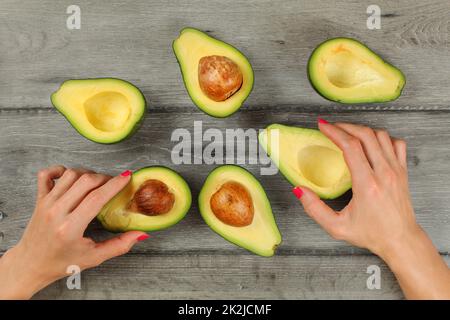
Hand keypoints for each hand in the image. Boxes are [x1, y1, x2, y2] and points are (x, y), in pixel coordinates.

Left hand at [0, 166, 147, 298]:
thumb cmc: (60, 263)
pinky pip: (47, 174)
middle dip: (105, 178)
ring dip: (88, 174)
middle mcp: (56, 212)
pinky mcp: (39, 199)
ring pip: (70, 174)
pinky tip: (71, 176)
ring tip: (97, 182)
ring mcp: (46, 203)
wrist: (30, 265)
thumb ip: (119, 245)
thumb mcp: (94, 258)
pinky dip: (61, 170)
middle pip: (85, 182)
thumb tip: (140, 234)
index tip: (127, 176)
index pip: (96, 197)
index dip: (114, 184)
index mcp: (70, 228)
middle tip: (114, 183)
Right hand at [293, 119, 449, 298]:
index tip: (323, 126)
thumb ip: (314, 209)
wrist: (400, 240)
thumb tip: (300, 190)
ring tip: (348, 132)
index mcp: (367, 184)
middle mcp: (384, 173)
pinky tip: (372, 142)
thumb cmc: (372, 234)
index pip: (350, 147)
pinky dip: (382, 137)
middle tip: (331, 127)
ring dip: (362, 130)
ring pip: (381, 136)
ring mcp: (396, 170)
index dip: (334, 132)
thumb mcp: (337, 227)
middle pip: (365, 135)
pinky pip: (396, 143)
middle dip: (345, 126)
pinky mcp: (403, 171)